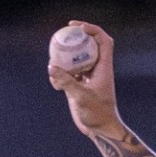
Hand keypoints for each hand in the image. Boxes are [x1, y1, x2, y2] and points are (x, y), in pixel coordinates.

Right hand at [46, 21, 120, 136]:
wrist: (99, 129)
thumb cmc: (98, 114)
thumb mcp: (82, 97)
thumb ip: (67, 82)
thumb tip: (51, 67)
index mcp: (104, 67)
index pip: (103, 41)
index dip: (93, 30)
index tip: (78, 27)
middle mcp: (96, 69)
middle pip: (89, 45)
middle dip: (76, 38)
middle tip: (62, 34)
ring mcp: (87, 77)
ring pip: (76, 58)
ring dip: (65, 56)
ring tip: (53, 57)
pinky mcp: (79, 86)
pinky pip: (68, 73)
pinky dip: (60, 74)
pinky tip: (54, 83)